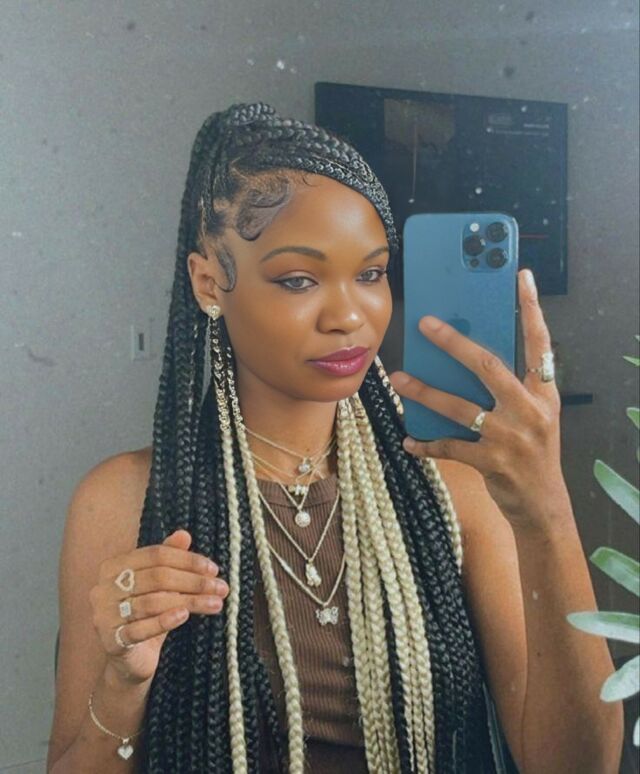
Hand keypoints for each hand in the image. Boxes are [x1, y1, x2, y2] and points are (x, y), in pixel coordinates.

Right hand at [90, 529, 228, 683]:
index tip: (213, 569)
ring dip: (189, 601)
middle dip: (193, 581)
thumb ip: (169, 559)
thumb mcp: (161, 586)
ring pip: (153, 602)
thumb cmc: (147, 616)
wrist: (130, 661)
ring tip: (215, 604)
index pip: (156, 555)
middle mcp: (103, 588)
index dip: (187, 560)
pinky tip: (185, 616)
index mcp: (113, 567)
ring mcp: (103, 615)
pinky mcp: (111, 641)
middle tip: (220, 587)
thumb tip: (184, 535)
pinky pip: (141, 628)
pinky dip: (165, 620)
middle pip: (156, 577)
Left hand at [389, 268, 570, 532]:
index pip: (539, 342)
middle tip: (425, 325)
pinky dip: (426, 444)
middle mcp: (530, 410)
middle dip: (453, 343)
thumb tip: (466, 356)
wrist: (543, 505)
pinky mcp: (493, 463)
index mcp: (542, 393)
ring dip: (424, 391)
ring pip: (459, 406)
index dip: (530, 309)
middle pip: (487, 366)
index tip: (520, 277)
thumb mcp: (534, 415)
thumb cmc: (533, 452)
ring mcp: (511, 437)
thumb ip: (510, 388)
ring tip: (398, 378)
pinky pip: (450, 447)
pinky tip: (408, 441)